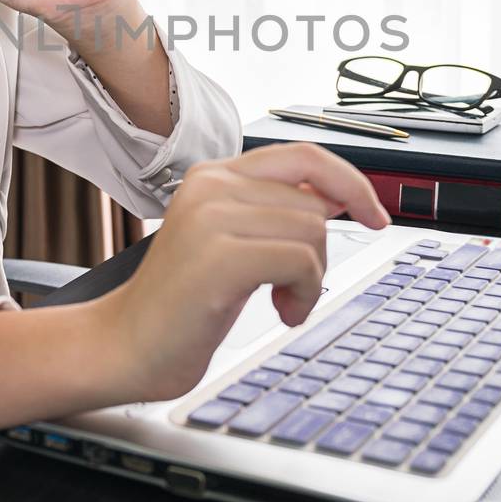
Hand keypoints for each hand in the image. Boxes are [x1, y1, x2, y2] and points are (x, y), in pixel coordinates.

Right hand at [93, 142, 388, 402]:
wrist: (125, 346)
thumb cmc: (180, 305)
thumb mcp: (230, 243)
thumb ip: (273, 213)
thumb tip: (338, 197)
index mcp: (213, 176)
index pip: (302, 155)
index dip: (348, 180)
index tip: (375, 213)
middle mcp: (211, 186)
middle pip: (314, 204)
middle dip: (317, 255)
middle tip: (289, 289)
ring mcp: (212, 217)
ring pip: (312, 234)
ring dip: (310, 281)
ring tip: (280, 302)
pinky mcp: (220, 255)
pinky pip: (301, 263)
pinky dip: (304, 295)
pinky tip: (281, 313)